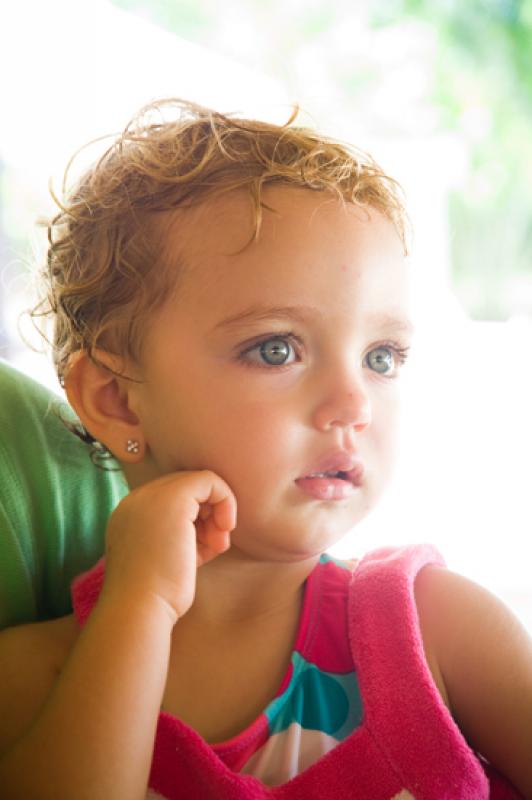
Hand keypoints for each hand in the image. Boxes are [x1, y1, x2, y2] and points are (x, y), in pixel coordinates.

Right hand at [102, 470, 236, 622]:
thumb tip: (210, 527)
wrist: (139, 607)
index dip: (196, 520)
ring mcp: (152, 495)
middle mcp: (137, 499)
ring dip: (217, 514)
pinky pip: (210, 480)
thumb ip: (180, 536)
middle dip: (209, 515)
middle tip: (216, 544)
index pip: (173, 502)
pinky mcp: (174, 497)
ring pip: (199, 484)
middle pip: (186, 491)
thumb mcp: (167, 558)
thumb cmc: (156, 595)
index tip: (205, 547)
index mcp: (130, 514)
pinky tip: (225, 529)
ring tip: (218, 545)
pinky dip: (225, 501)